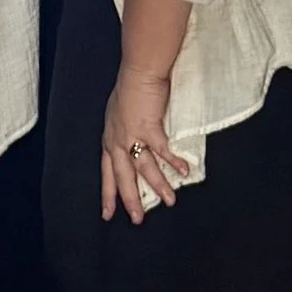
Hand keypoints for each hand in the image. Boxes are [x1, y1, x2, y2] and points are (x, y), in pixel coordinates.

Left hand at [101, 67, 189, 223]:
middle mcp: (117, 141)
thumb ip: (124, 131)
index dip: (108, 194)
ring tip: (170, 201)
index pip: (107, 173)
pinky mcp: (148, 129)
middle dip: (130, 200)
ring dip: (158, 186)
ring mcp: (132, 136)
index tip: (107, 213)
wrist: (139, 72)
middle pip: (123, 178)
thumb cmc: (130, 88)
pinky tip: (184, 172)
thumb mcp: (119, 114)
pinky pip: (162, 152)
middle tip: (137, 220)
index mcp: (109, 139)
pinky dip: (174, 162)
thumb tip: (134, 142)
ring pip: (144, 169)